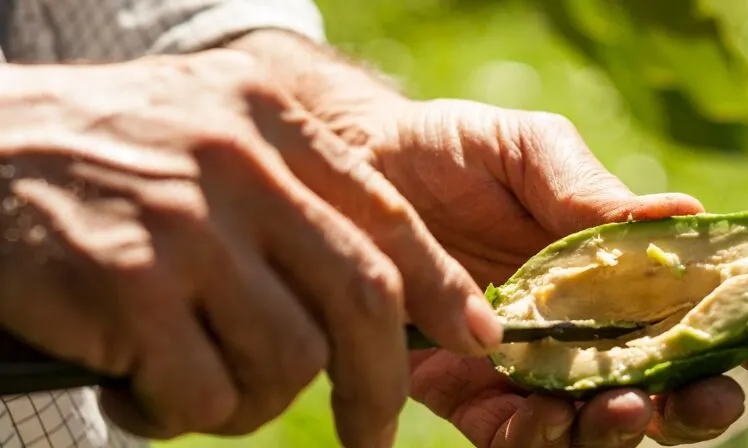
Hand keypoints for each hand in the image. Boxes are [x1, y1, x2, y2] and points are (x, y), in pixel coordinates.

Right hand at [0, 52, 499, 445]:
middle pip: (358, 299)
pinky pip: (203, 392)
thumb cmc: (99, 153)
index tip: (476, 336)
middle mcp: (238, 168)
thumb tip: (381, 284)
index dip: (442, 288)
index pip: (385, 218)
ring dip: (254, 403)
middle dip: (379, 386)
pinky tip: (139, 391)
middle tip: (374, 435)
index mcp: (269, 125)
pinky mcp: (127, 287)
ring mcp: (184, 228)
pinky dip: (181, 413)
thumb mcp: (208, 130)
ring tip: (201, 390)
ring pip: (286, 360)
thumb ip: (290, 189)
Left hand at [307, 97, 747, 446]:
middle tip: (706, 398)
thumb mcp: (532, 150)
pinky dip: (533, 441)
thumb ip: (594, 192)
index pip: (697, 315)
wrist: (354, 164)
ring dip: (620, 429)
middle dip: (696, 404)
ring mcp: (529, 367)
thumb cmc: (456, 149)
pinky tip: (541, 421)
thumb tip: (688, 212)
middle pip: (662, 386)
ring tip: (624, 408)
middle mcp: (584, 329)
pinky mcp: (466, 392)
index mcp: (616, 272)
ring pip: (594, 425)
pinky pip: (510, 437)